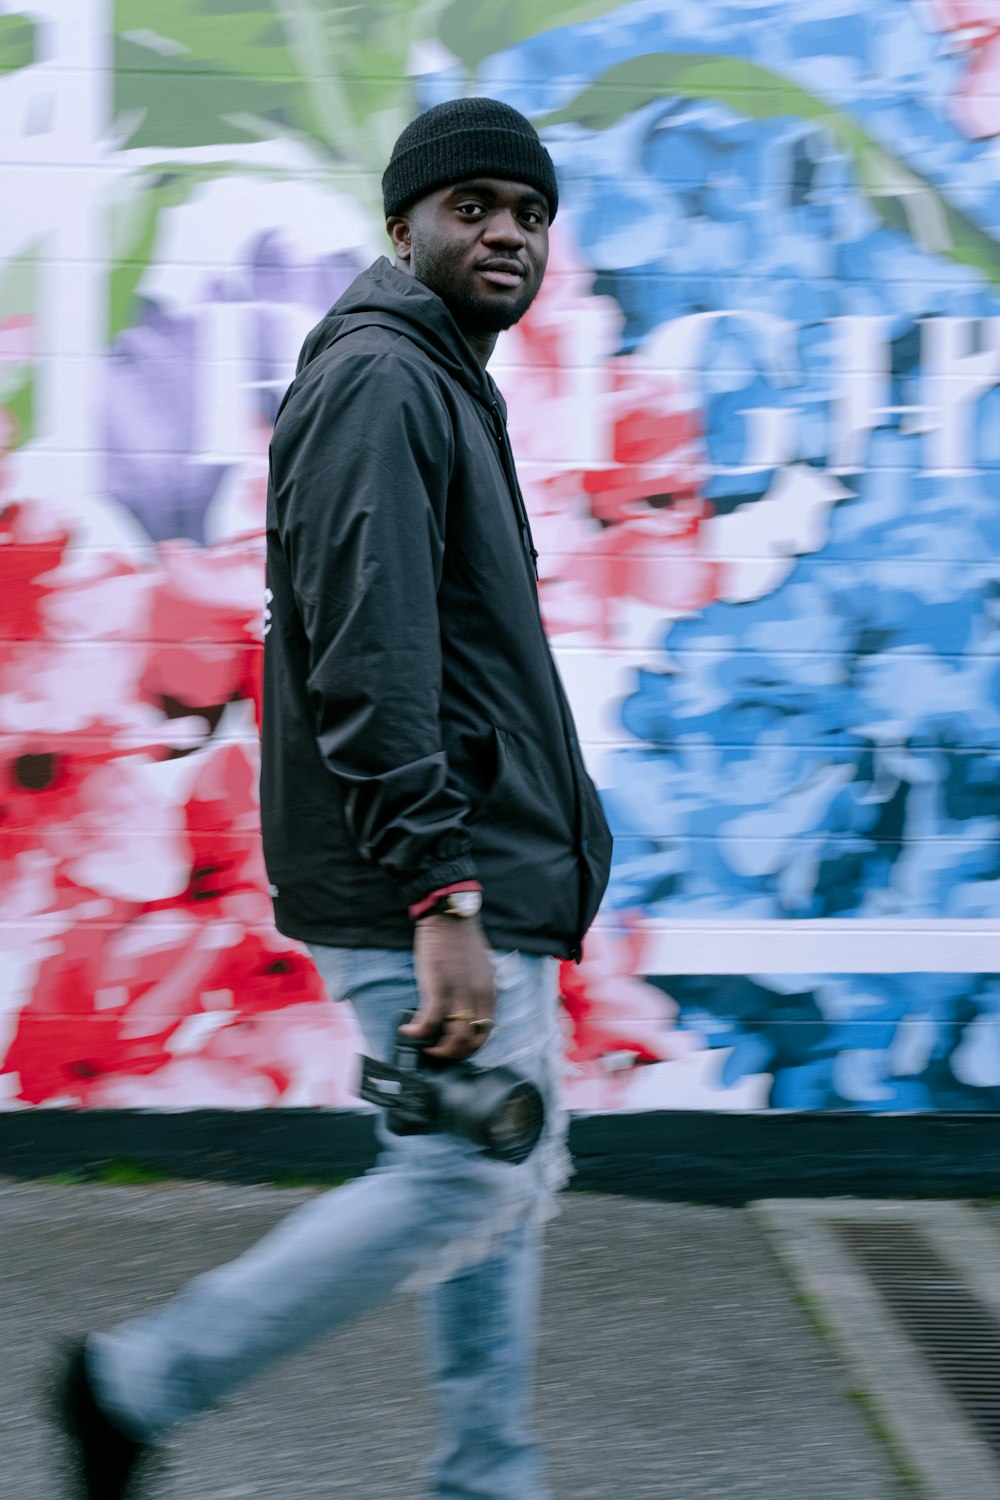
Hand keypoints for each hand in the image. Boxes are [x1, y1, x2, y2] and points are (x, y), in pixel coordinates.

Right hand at [403, 915, 495, 1061]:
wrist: (449, 917)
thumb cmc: (461, 942)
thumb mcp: (481, 970)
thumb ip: (477, 991)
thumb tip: (466, 1011)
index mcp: (490, 992)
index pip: (485, 1032)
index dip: (470, 1047)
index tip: (456, 1050)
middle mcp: (478, 996)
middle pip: (472, 1040)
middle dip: (455, 1054)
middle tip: (439, 1054)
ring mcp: (459, 992)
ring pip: (455, 1036)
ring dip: (440, 1050)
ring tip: (426, 1048)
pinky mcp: (438, 986)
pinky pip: (430, 1019)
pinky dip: (419, 1031)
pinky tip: (408, 1031)